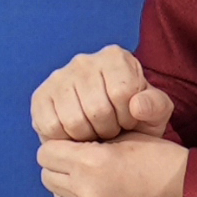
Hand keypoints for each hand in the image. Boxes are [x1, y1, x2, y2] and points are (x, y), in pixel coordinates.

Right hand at [29, 45, 173, 144]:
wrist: (106, 125)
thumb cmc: (133, 117)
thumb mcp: (155, 113)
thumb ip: (155, 106)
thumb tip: (137, 106)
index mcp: (115, 57)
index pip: (122, 93)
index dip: (128, 118)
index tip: (129, 121)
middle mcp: (84, 61)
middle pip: (97, 109)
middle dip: (108, 131)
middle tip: (111, 131)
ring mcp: (58, 77)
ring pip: (73, 121)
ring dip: (87, 137)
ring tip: (96, 133)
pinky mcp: (40, 97)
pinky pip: (51, 127)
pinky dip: (66, 139)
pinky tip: (76, 135)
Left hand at [39, 135, 190, 196]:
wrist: (187, 194)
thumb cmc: (162, 162)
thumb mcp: (126, 136)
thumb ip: (90, 139)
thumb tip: (67, 142)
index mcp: (90, 163)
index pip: (46, 152)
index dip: (59, 145)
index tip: (72, 144)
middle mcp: (85, 191)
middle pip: (48, 175)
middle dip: (60, 165)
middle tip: (81, 160)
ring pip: (58, 196)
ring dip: (69, 187)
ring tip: (93, 178)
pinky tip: (100, 195)